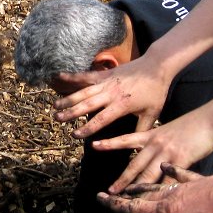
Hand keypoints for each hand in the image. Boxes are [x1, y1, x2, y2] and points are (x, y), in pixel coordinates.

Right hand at [53, 50, 173, 137]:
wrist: (157, 66)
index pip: (102, 119)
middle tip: (57, 119)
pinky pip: (86, 75)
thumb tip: (135, 147)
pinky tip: (59, 76)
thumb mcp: (152, 113)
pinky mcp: (105, 73)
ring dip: (68, 98)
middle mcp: (111, 93)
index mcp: (122, 105)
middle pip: (87, 104)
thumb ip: (141, 129)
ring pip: (84, 91)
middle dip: (71, 112)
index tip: (75, 135)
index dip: (88, 128)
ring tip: (55, 105)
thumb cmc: (156, 91)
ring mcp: (107, 82)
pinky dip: (73, 76)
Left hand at [95, 98, 212, 191]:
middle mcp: (155, 143)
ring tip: (125, 200)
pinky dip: (162, 191)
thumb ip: (161, 142)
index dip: (110, 143)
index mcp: (152, 134)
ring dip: (136, 189)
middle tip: (108, 192)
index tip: (95, 145)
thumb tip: (157, 157)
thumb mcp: (171, 130)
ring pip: (147, 174)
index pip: (126, 139)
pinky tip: (157, 202)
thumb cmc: (194, 124)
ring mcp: (167, 152)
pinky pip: (168, 179)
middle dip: (121, 180)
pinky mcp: (181, 159)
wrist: (212, 118)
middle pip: (134, 164)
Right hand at [97, 164, 212, 212]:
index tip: (101, 199)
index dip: (116, 206)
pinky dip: (172, 171)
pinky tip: (168, 166)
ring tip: (131, 183)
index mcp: (167, 212)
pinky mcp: (200, 180)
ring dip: (143, 183)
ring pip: (157, 183)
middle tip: (109, 192)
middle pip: (142, 194)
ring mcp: (185, 185)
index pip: (135, 209)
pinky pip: (180, 173)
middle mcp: (171, 196)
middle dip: (125, 194)